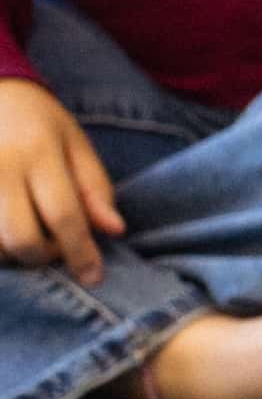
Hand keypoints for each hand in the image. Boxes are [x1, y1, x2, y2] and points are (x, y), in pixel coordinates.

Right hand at [0, 80, 120, 280]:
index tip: (93, 277)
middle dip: (43, 255)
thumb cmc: (38, 121)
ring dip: (12, 253)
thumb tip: (113, 231)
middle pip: (21, 237)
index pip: (63, 215)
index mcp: (37, 152)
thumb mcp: (76, 145)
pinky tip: (5, 230)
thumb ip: (95, 188)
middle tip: (54, 246)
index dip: (80, 252)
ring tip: (27, 233)